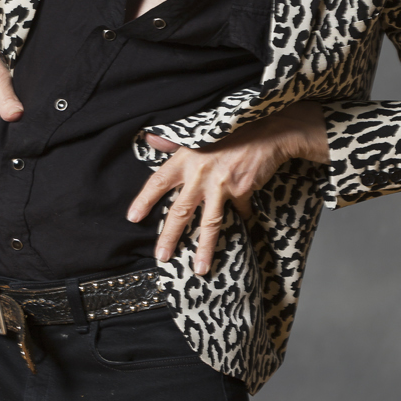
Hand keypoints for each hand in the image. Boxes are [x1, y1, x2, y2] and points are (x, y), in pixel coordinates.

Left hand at [127, 103, 328, 275]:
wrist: (267, 132)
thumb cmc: (230, 131)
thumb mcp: (198, 133)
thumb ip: (172, 142)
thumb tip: (149, 138)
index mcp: (185, 159)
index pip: (158, 182)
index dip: (144, 200)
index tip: (133, 218)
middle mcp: (200, 174)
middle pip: (180, 211)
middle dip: (170, 237)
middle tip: (162, 257)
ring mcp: (221, 184)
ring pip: (209, 223)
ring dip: (204, 248)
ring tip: (200, 269)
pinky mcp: (241, 191)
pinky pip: (239, 212)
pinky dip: (242, 218)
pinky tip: (244, 222)